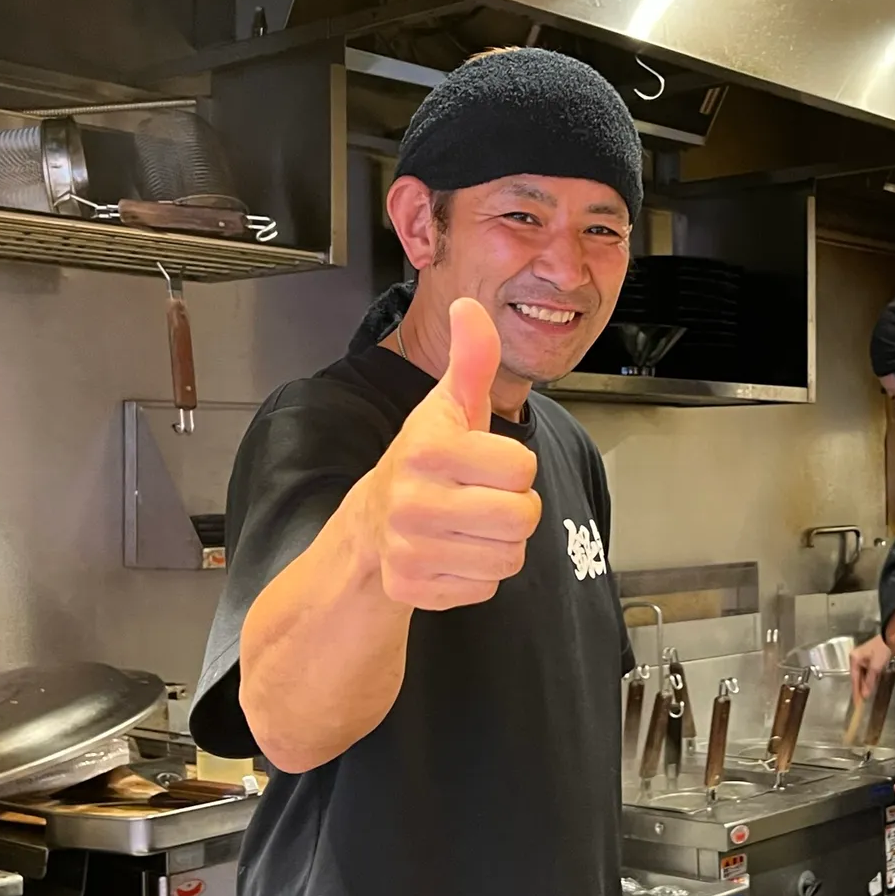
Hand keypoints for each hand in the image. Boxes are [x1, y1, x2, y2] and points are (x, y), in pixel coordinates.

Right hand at [361, 298, 541, 610]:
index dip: (512, 466)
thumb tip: (469, 306)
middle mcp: (413, 501)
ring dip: (499, 542)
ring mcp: (410, 550)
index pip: (522, 468)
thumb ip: (471, 359)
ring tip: (468, 524)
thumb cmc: (424, 460)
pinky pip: (485, 588)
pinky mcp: (412, 589)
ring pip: (509, 557)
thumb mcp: (449, 406)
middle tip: (481, 497)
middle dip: (513, 507)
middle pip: (523, 517)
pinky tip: (453, 553)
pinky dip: (477, 575)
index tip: (481, 463)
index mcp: (427, 449)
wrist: (371, 523)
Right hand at [849, 636, 894, 706]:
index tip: (857, 702)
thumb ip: (870, 681)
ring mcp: (862, 658)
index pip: (854, 679)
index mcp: (854, 659)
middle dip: (861, 688)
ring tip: (867, 695)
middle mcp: (856, 658)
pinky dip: (870, 678)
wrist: (892, 637)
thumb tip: (865, 694)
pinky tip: (872, 684)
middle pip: (858, 677)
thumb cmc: (882, 650)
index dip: (856, 691)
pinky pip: (867, 671)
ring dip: (866, 684)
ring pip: (863, 675)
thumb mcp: (875, 667)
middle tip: (862, 701)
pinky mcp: (869, 658)